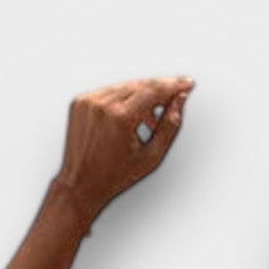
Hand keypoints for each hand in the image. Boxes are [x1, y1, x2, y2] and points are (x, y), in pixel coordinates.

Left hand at [56, 75, 193, 214]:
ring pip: (125, 87)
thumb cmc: (116, 176)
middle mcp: (102, 104)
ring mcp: (88, 100)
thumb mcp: (151, 156)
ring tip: (149, 120)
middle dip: (160, 90)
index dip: (173, 85)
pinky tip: (130, 118)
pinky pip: (109, 92)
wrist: (81, 184)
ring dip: (142, 97)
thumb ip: (169, 126)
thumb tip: (180, 100)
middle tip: (175, 98)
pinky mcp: (80, 101)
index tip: (187, 83)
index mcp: (119, 117)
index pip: (153, 90)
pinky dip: (123, 99)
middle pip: (140, 85)